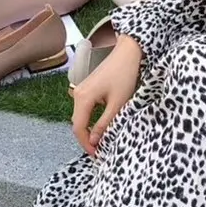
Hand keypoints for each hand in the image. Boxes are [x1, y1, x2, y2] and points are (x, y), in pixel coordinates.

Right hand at [70, 35, 142, 155]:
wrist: (128, 52)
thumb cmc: (125, 75)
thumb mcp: (117, 104)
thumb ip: (104, 124)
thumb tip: (94, 141)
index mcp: (83, 98)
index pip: (79, 128)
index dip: (86, 144)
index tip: (96, 154)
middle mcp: (78, 94)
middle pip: (77, 124)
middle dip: (86, 139)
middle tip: (99, 151)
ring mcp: (81, 91)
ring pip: (81, 117)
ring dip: (88, 131)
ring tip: (100, 142)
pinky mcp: (87, 89)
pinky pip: (84, 110)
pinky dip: (90, 121)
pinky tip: (98, 128)